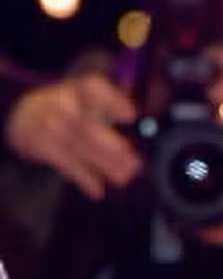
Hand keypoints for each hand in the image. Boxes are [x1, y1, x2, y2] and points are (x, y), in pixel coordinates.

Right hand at [5, 74, 140, 199]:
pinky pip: (65, 163)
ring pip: (79, 147)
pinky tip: (97, 190)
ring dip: (103, 165)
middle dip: (113, 146)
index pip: (94, 88)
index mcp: (79, 89)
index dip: (112, 100)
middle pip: (88, 125)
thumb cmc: (70, 108)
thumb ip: (113, 111)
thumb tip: (143, 129)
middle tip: (135, 163)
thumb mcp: (88, 100)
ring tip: (124, 178)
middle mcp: (62, 103)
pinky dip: (83, 178)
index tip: (131, 115)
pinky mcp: (39, 144)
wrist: (23, 113)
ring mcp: (48, 124)